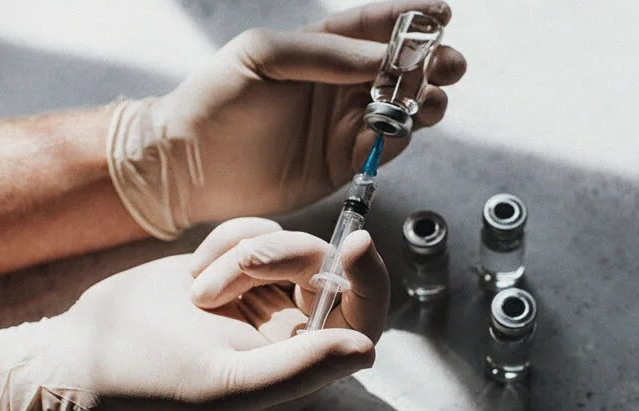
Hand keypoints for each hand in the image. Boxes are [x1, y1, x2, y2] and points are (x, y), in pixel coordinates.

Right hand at [0, 218, 388, 410]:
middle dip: (276, 259)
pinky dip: (225, 240)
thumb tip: (367, 349)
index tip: (356, 244)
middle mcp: (294, 330)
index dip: (370, 279)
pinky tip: (192, 273)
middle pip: (325, 267)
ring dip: (239, 254)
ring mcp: (266, 295)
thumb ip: (301, 368)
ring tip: (197, 291)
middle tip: (215, 285)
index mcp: (304, 365)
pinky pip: (256, 230)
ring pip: (288, 243)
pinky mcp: (237, 266)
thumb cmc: (154, 380)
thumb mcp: (230, 384)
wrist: (87, 352)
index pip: (364, 317)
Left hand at [108, 0, 465, 238]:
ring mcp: (344, 125)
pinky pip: (386, 147)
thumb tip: (382, 55)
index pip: (374, 26)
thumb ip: (324, 53)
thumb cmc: (214, 102)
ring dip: (424, 101)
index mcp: (320, 50)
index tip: (442, 13)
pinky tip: (397, 130)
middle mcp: (339, 85)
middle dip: (432, 63)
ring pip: (403, 108)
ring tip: (425, 101)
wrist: (190, 167)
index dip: (411, 18)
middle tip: (448, 65)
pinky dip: (400, 138)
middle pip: (401, 69)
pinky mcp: (345, 163)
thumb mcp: (263, 57)